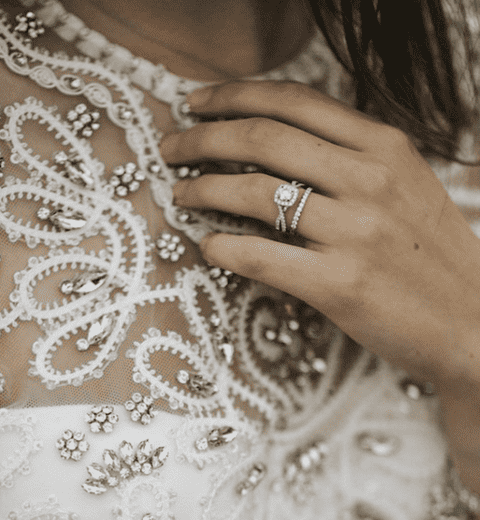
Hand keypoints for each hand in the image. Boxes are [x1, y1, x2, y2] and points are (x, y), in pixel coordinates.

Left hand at [159, 81, 479, 393]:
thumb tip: (279, 142)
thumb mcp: (407, 187)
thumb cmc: (432, 257)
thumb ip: (353, 159)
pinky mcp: (339, 286)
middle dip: (204, 138)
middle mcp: (369, 181)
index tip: (196, 103)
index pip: (294, 101)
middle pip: (264, 139)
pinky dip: (223, 248)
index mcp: (385, 147)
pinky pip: (261, 257)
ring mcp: (355, 233)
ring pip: (255, 194)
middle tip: (171, 148)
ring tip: (180, 195)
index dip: (233, 96)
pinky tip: (207, 246)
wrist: (473, 323)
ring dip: (203, 190)